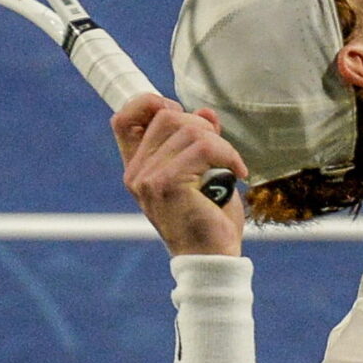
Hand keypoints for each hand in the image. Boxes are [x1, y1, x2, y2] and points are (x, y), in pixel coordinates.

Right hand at [113, 93, 246, 255]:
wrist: (212, 259)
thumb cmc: (208, 218)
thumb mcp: (203, 172)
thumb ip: (199, 141)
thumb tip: (204, 113)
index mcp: (138, 169)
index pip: (124, 119)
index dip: (149, 103)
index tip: (180, 112)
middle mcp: (136, 173)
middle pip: (166, 116)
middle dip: (202, 126)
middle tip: (220, 153)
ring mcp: (147, 179)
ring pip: (189, 129)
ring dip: (220, 144)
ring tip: (230, 167)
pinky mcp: (165, 184)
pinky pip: (204, 147)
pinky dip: (228, 155)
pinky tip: (238, 172)